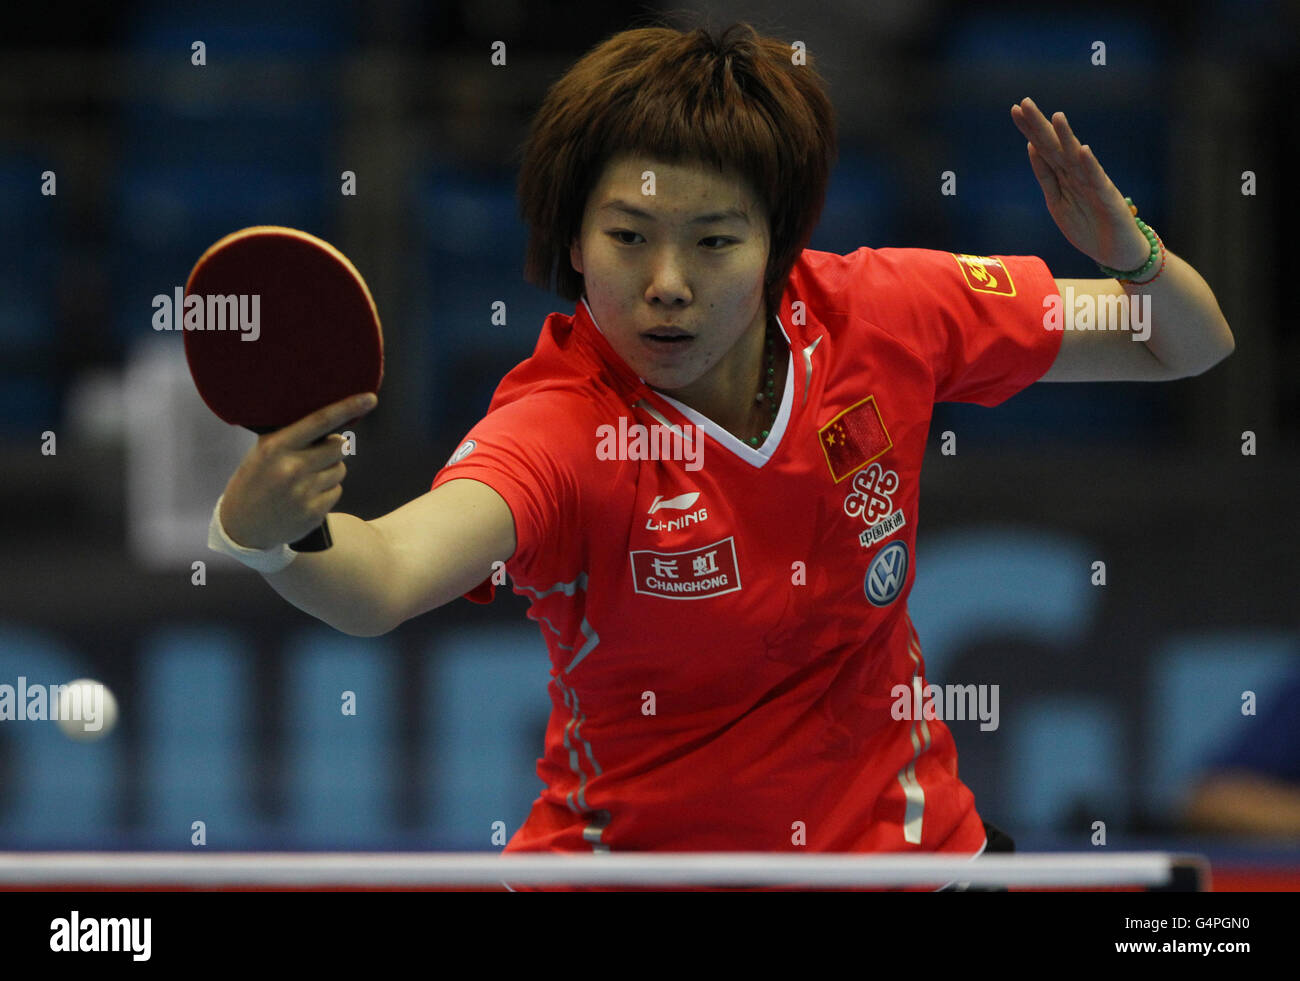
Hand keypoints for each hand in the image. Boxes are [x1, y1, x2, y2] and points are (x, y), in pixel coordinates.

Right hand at [219, 392, 377, 548]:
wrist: (242, 527)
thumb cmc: (255, 481)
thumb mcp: (263, 452)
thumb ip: (292, 436)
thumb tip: (328, 419)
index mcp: (276, 447)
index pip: (319, 422)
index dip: (347, 408)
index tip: (370, 399)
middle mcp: (291, 468)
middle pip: (339, 447)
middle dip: (334, 448)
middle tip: (316, 456)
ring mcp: (303, 492)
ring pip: (340, 470)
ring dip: (329, 471)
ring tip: (305, 480)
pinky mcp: (313, 512)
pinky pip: (337, 491)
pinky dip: (327, 492)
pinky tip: (306, 496)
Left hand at [1010, 97, 1149, 270]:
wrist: (1117, 252)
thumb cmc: (1088, 227)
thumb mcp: (1057, 203)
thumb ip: (1046, 177)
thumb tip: (1032, 148)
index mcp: (1063, 176)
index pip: (1043, 148)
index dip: (1030, 130)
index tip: (1015, 109)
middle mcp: (1078, 174)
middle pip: (1055, 147)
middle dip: (1040, 125)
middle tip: (1025, 103)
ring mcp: (1093, 184)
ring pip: (1076, 158)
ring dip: (1067, 138)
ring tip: (1057, 116)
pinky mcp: (1108, 198)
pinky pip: (1097, 181)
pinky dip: (1089, 166)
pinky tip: (1082, 150)